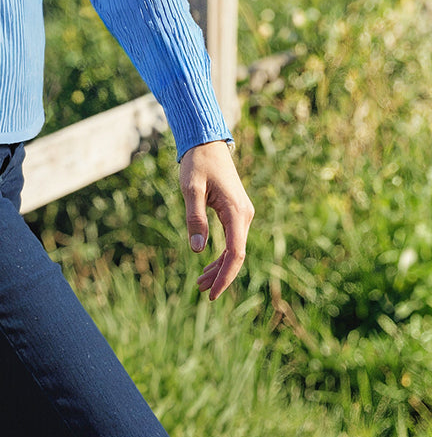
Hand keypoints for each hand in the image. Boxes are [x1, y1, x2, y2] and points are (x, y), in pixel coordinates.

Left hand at [178, 141, 253, 301]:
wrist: (207, 142)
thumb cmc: (198, 163)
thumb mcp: (191, 189)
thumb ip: (195, 218)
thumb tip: (198, 250)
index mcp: (237, 212)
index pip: (236, 254)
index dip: (225, 276)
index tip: (212, 294)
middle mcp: (245, 215)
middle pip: (236, 255)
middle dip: (220, 275)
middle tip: (201, 291)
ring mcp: (243, 214)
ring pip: (235, 249)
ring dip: (220, 267)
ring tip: (201, 282)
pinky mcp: (237, 212)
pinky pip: (232, 240)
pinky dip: (221, 254)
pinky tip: (208, 264)